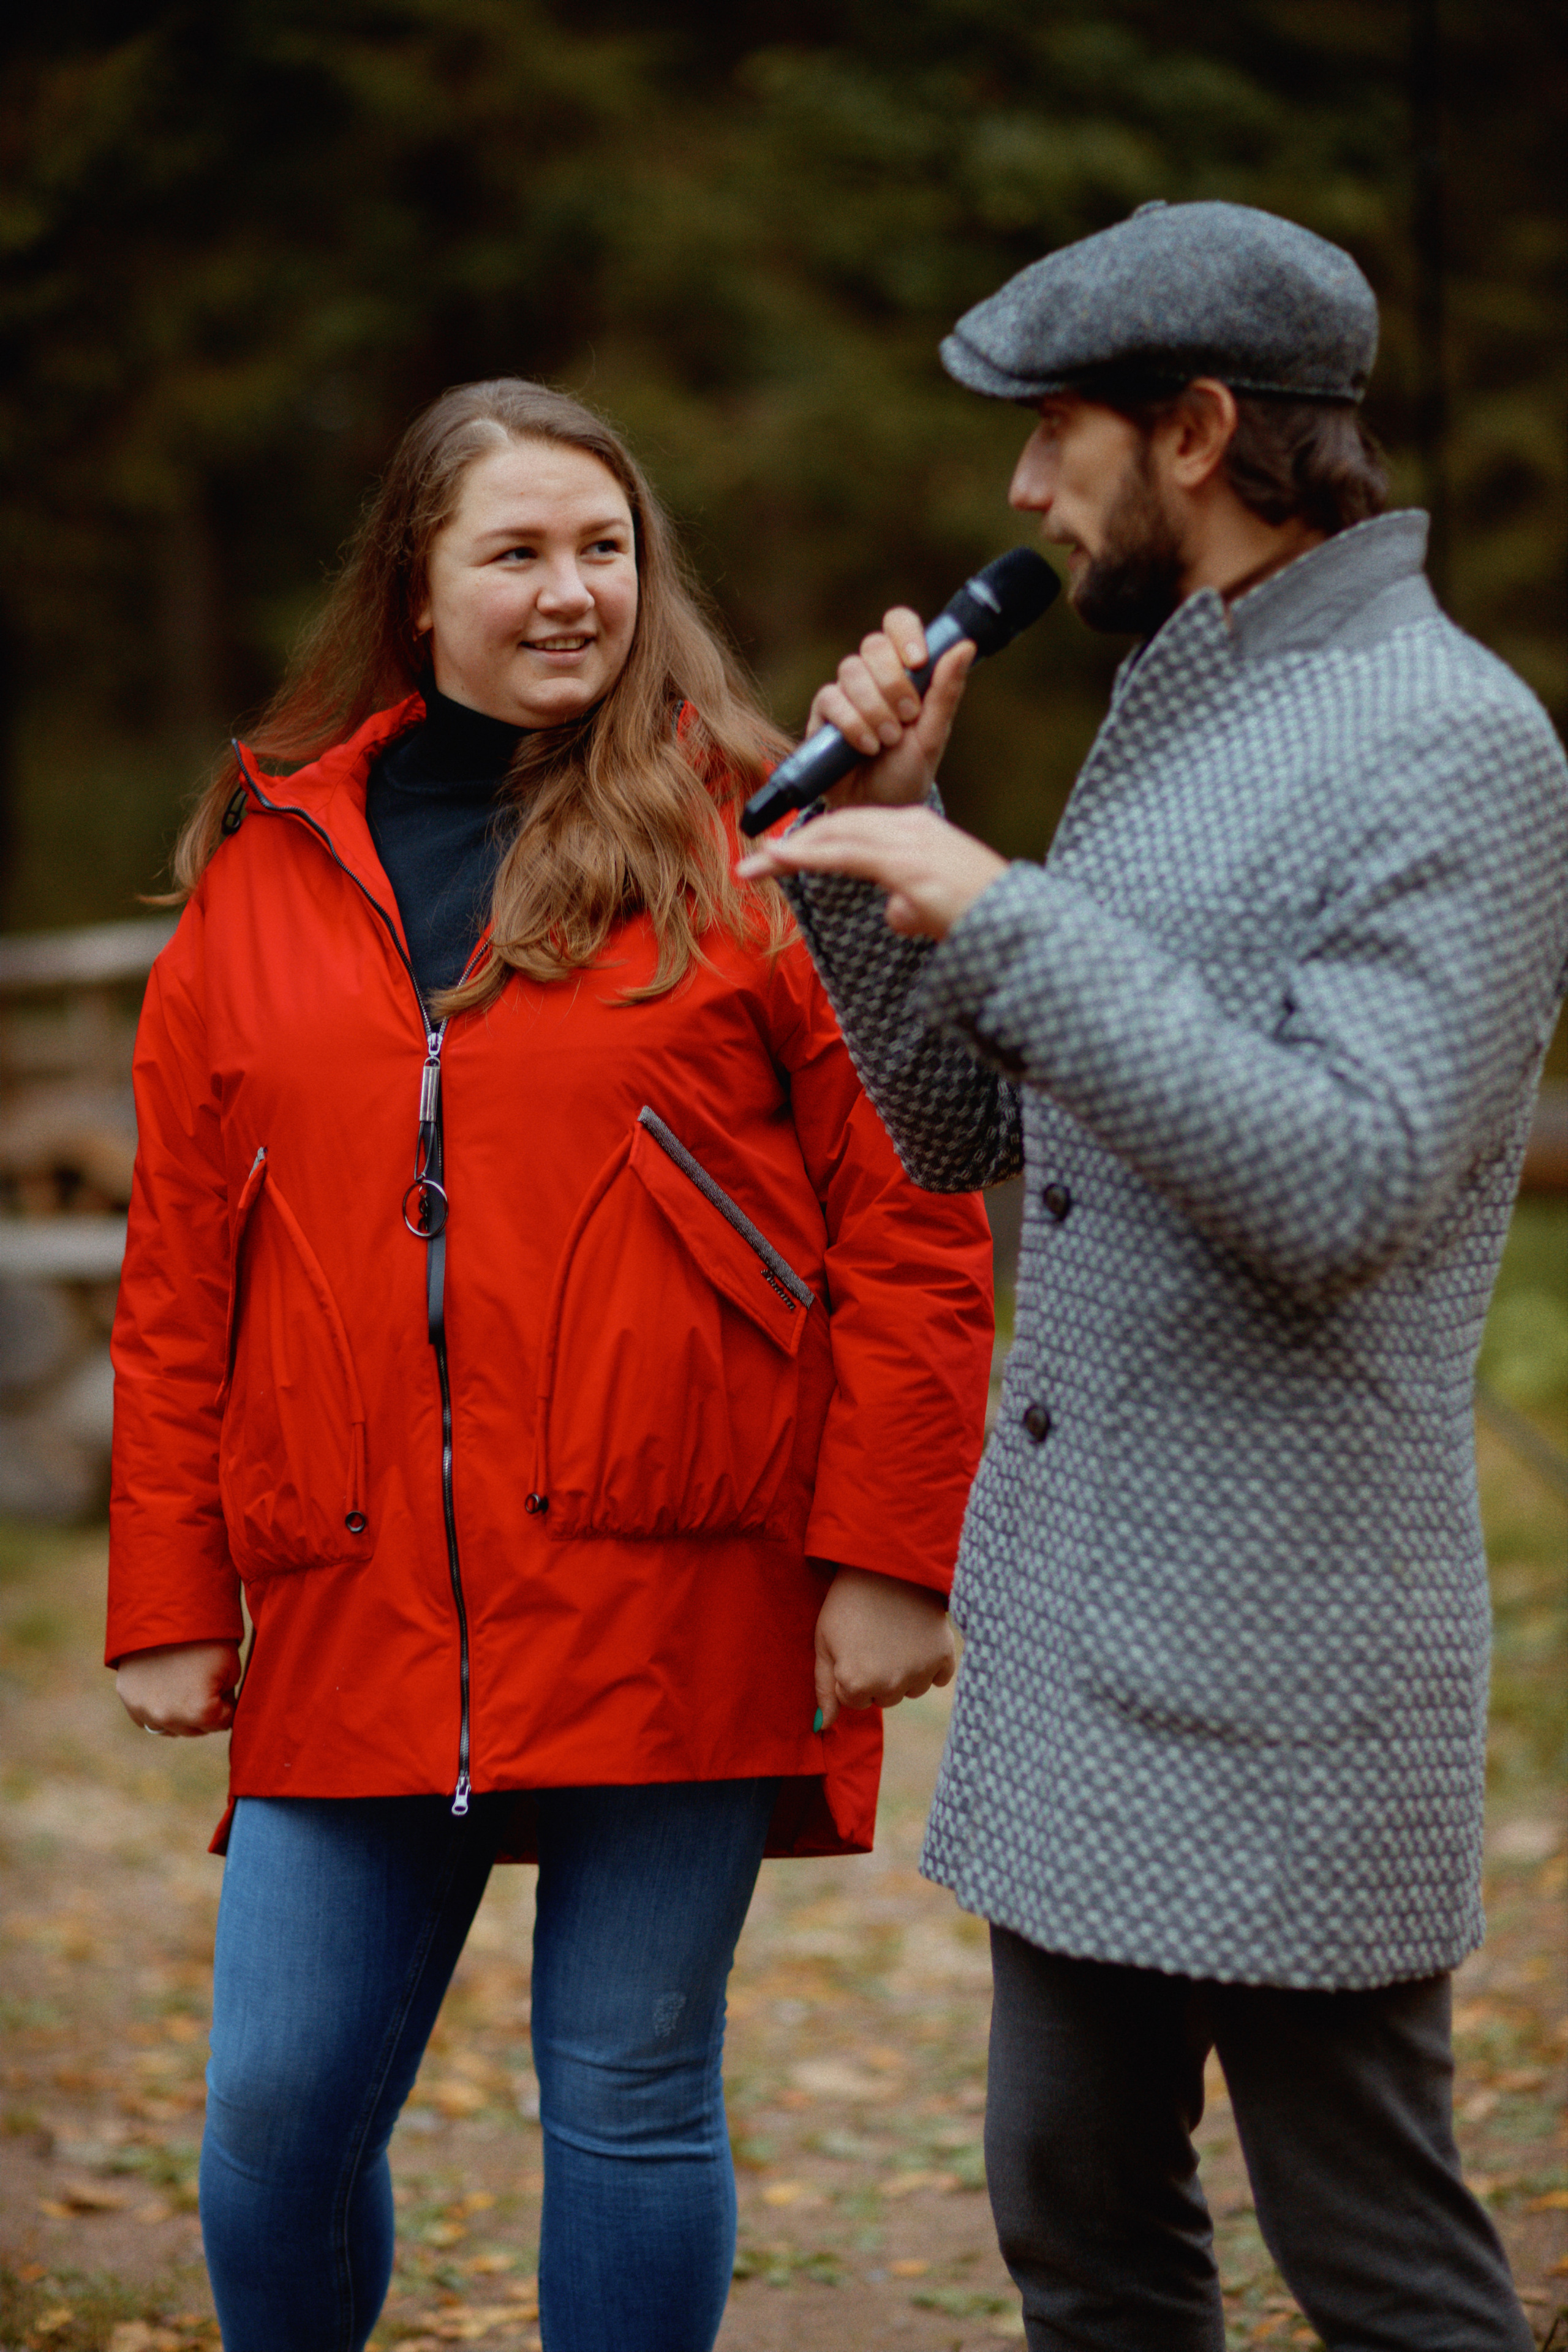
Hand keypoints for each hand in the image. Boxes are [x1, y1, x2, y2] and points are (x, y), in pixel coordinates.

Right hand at [117, 1640, 240, 1736]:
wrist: (167, 1610)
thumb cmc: (206, 1637)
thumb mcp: (231, 1668)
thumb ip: (226, 1698)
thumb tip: (218, 1711)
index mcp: (199, 1712)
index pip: (221, 1723)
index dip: (227, 1705)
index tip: (225, 1687)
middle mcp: (168, 1718)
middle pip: (195, 1729)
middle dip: (204, 1713)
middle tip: (206, 1685)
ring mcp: (144, 1709)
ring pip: (169, 1728)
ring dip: (179, 1716)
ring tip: (185, 1687)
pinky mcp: (128, 1698)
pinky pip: (146, 1718)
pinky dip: (157, 1709)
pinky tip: (166, 1688)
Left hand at [739, 801, 1005, 940]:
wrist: (1017, 927)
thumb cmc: (980, 920)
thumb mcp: (936, 909)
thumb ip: (911, 906)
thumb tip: (893, 913)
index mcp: (916, 831)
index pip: (854, 828)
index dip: (813, 841)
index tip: (780, 856)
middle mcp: (910, 826)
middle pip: (838, 826)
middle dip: (792, 844)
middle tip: (751, 862)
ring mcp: (908, 842)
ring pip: (836, 836)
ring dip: (790, 851)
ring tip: (754, 865)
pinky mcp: (906, 865)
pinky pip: (845, 855)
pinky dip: (809, 855)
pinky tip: (781, 859)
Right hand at [809, 609, 976, 810]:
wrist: (878, 808)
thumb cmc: (907, 771)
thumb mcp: (933, 734)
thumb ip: (946, 691)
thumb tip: (965, 645)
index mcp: (903, 671)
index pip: (898, 623)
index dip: (906, 633)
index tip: (918, 661)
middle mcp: (872, 676)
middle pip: (873, 644)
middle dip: (893, 681)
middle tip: (908, 715)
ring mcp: (845, 693)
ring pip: (851, 671)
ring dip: (875, 707)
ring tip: (887, 740)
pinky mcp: (823, 714)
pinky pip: (831, 698)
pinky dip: (853, 723)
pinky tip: (867, 746)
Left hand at [812, 1564, 954, 1731]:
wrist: (887, 1566)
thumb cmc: (847, 1603)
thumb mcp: (824, 1643)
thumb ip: (824, 1689)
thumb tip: (823, 1727)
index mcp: (856, 1685)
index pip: (854, 1700)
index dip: (850, 1674)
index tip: (851, 1646)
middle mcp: (890, 1687)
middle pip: (883, 1698)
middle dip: (877, 1676)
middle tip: (873, 1639)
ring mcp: (919, 1673)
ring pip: (911, 1689)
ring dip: (903, 1671)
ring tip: (894, 1635)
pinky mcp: (944, 1658)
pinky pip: (938, 1678)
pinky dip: (930, 1664)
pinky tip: (917, 1638)